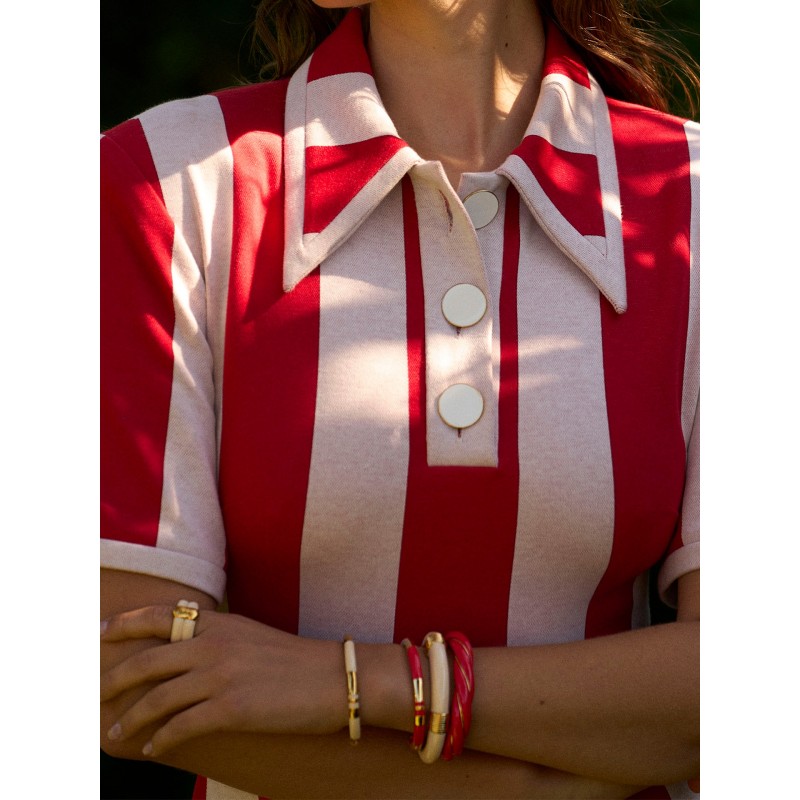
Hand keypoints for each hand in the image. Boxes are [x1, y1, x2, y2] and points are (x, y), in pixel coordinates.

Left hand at [100, 605, 343, 756]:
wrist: (332, 678)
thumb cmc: (294, 660)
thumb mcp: (251, 636)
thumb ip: (218, 638)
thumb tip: (184, 651)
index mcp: (220, 622)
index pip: (161, 615)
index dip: (126, 623)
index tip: (100, 633)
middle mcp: (215, 644)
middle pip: (148, 660)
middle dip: (113, 679)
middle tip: (95, 694)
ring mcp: (221, 676)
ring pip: (157, 698)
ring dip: (130, 717)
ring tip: (115, 729)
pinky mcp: (231, 709)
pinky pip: (182, 726)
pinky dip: (161, 738)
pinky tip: (153, 747)